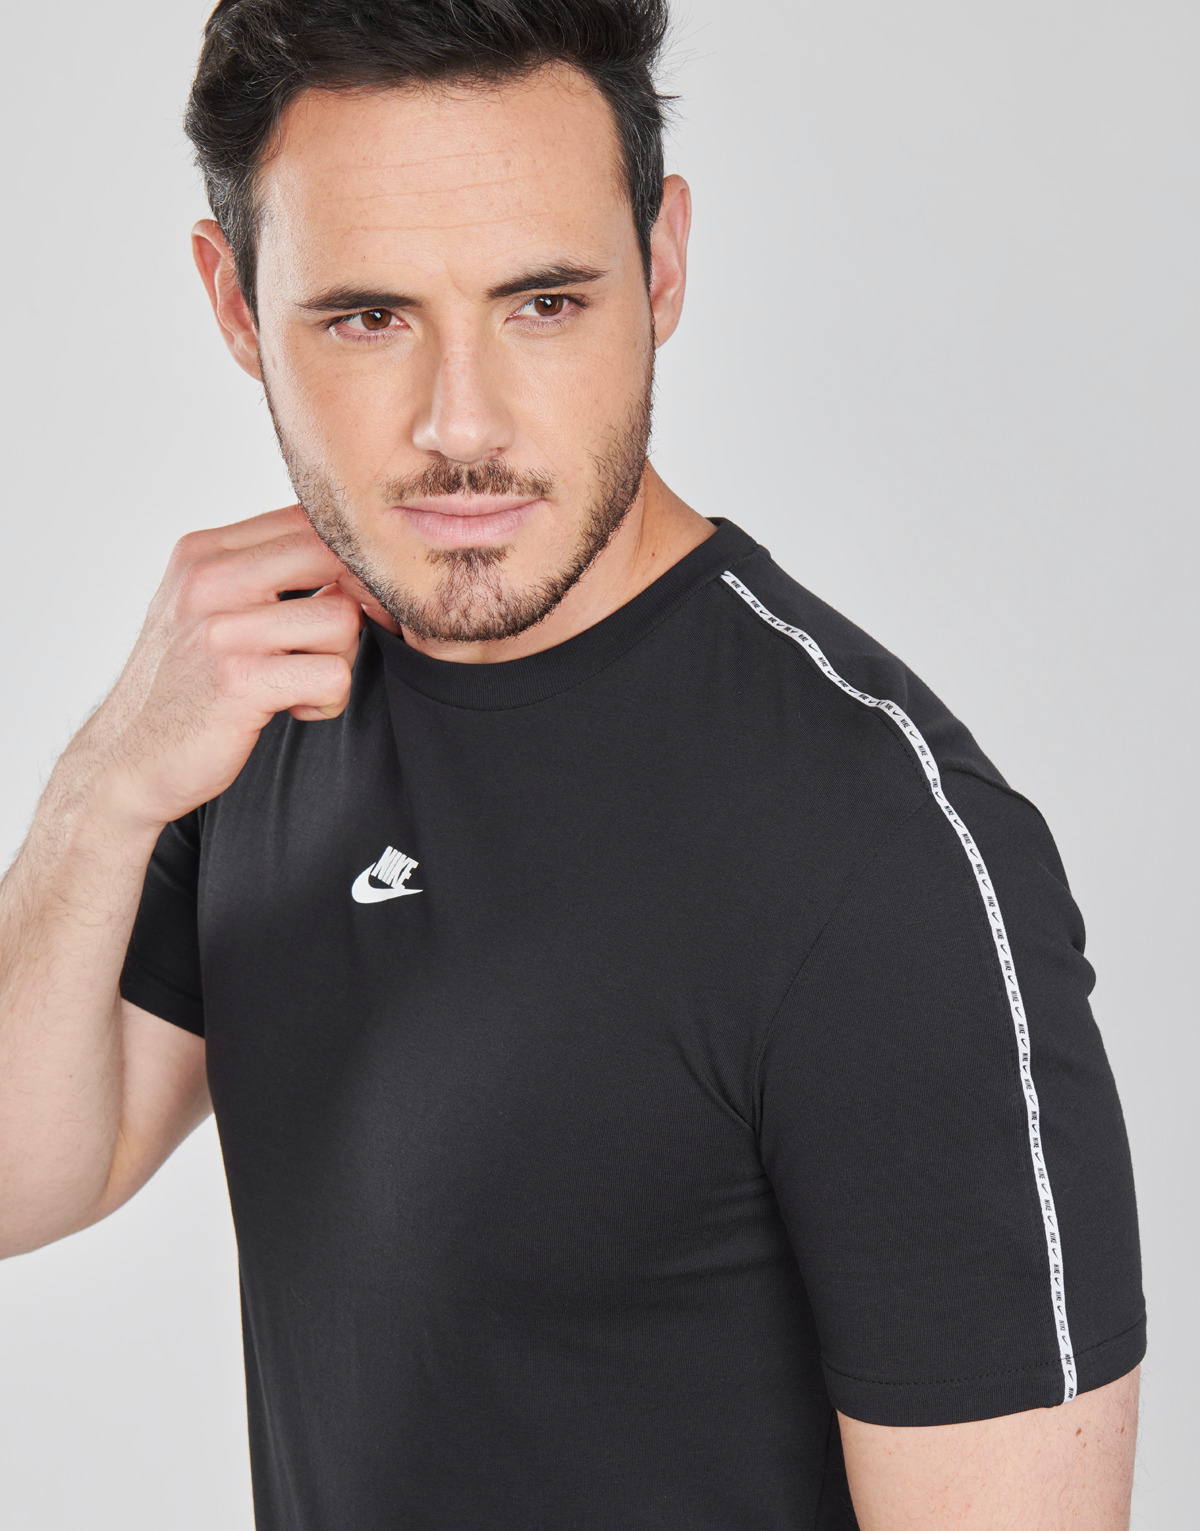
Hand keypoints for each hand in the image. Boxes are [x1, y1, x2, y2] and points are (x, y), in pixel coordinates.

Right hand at [74, 505, 363, 832]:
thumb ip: (260, 572)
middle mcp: (208, 580)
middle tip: (337, 644)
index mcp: (204, 553)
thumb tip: (348, 555)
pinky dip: (329, 700)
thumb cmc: (181, 688)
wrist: (125, 761)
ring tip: (304, 682)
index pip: (308, 520)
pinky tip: (296, 708)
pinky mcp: (238, 681)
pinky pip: (332, 676)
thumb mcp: (205, 609)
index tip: (351, 600)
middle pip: (332, 556)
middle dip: (358, 604)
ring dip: (339, 660)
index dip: (351, 559)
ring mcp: (221, 630)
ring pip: (342, 619)